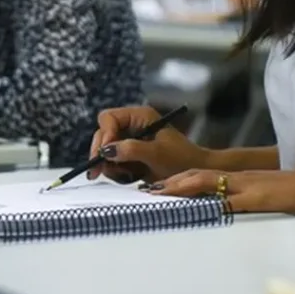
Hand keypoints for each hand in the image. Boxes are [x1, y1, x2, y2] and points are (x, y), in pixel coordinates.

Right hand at [87, 106, 210, 183]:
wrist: (197, 175)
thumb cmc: (182, 160)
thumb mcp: (156, 154)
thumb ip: (131, 149)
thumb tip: (106, 150)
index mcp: (139, 116)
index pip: (109, 118)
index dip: (105, 134)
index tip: (105, 153)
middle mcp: (132, 126)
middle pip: (103, 134)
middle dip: (101, 152)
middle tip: (97, 172)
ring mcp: (130, 141)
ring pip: (105, 150)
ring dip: (109, 164)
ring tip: (124, 176)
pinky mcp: (130, 156)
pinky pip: (113, 162)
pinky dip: (116, 171)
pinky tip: (128, 177)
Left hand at [146, 169, 294, 214]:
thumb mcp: (272, 195)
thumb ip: (250, 198)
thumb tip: (230, 207)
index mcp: (243, 179)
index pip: (204, 177)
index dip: (179, 181)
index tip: (158, 187)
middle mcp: (243, 179)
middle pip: (198, 177)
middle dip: (171, 183)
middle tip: (147, 190)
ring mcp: (251, 186)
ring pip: (209, 183)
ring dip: (182, 188)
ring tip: (160, 193)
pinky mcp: (263, 196)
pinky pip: (233, 199)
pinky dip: (214, 201)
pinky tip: (199, 206)